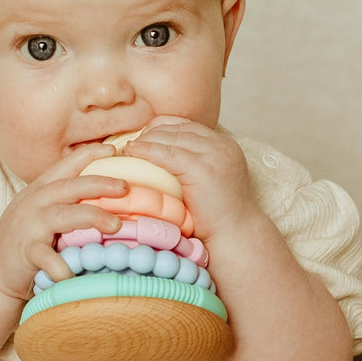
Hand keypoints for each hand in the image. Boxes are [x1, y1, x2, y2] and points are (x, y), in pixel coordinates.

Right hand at [0, 144, 127, 299]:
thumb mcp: (45, 207)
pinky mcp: (27, 252)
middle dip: (100, 184)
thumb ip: (70, 197)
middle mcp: (37, 201)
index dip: (92, 154)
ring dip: (92, 217)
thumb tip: (115, 192)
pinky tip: (78, 272)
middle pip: (71, 186)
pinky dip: (64, 266)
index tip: (115, 150)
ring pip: (64, 215)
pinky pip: (48, 258)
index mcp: (44, 187)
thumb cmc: (29, 235)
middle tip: (125, 188)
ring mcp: (31, 226)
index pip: (69, 163)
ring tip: (116, 225)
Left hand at [124, 117, 261, 241]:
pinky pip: (165, 153)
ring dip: (144, 141)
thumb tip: (158, 160)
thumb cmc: (217, 217)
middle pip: (176, 127)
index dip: (160, 129)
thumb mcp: (207, 182)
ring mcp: (212, 153)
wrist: (235, 235)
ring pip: (169, 137)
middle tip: (130, 146)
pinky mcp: (201, 167)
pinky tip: (131, 153)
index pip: (185, 125)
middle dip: (150, 134)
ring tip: (127, 150)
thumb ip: (191, 166)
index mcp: (223, 144)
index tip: (142, 140)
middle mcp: (220, 144)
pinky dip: (145, 151)